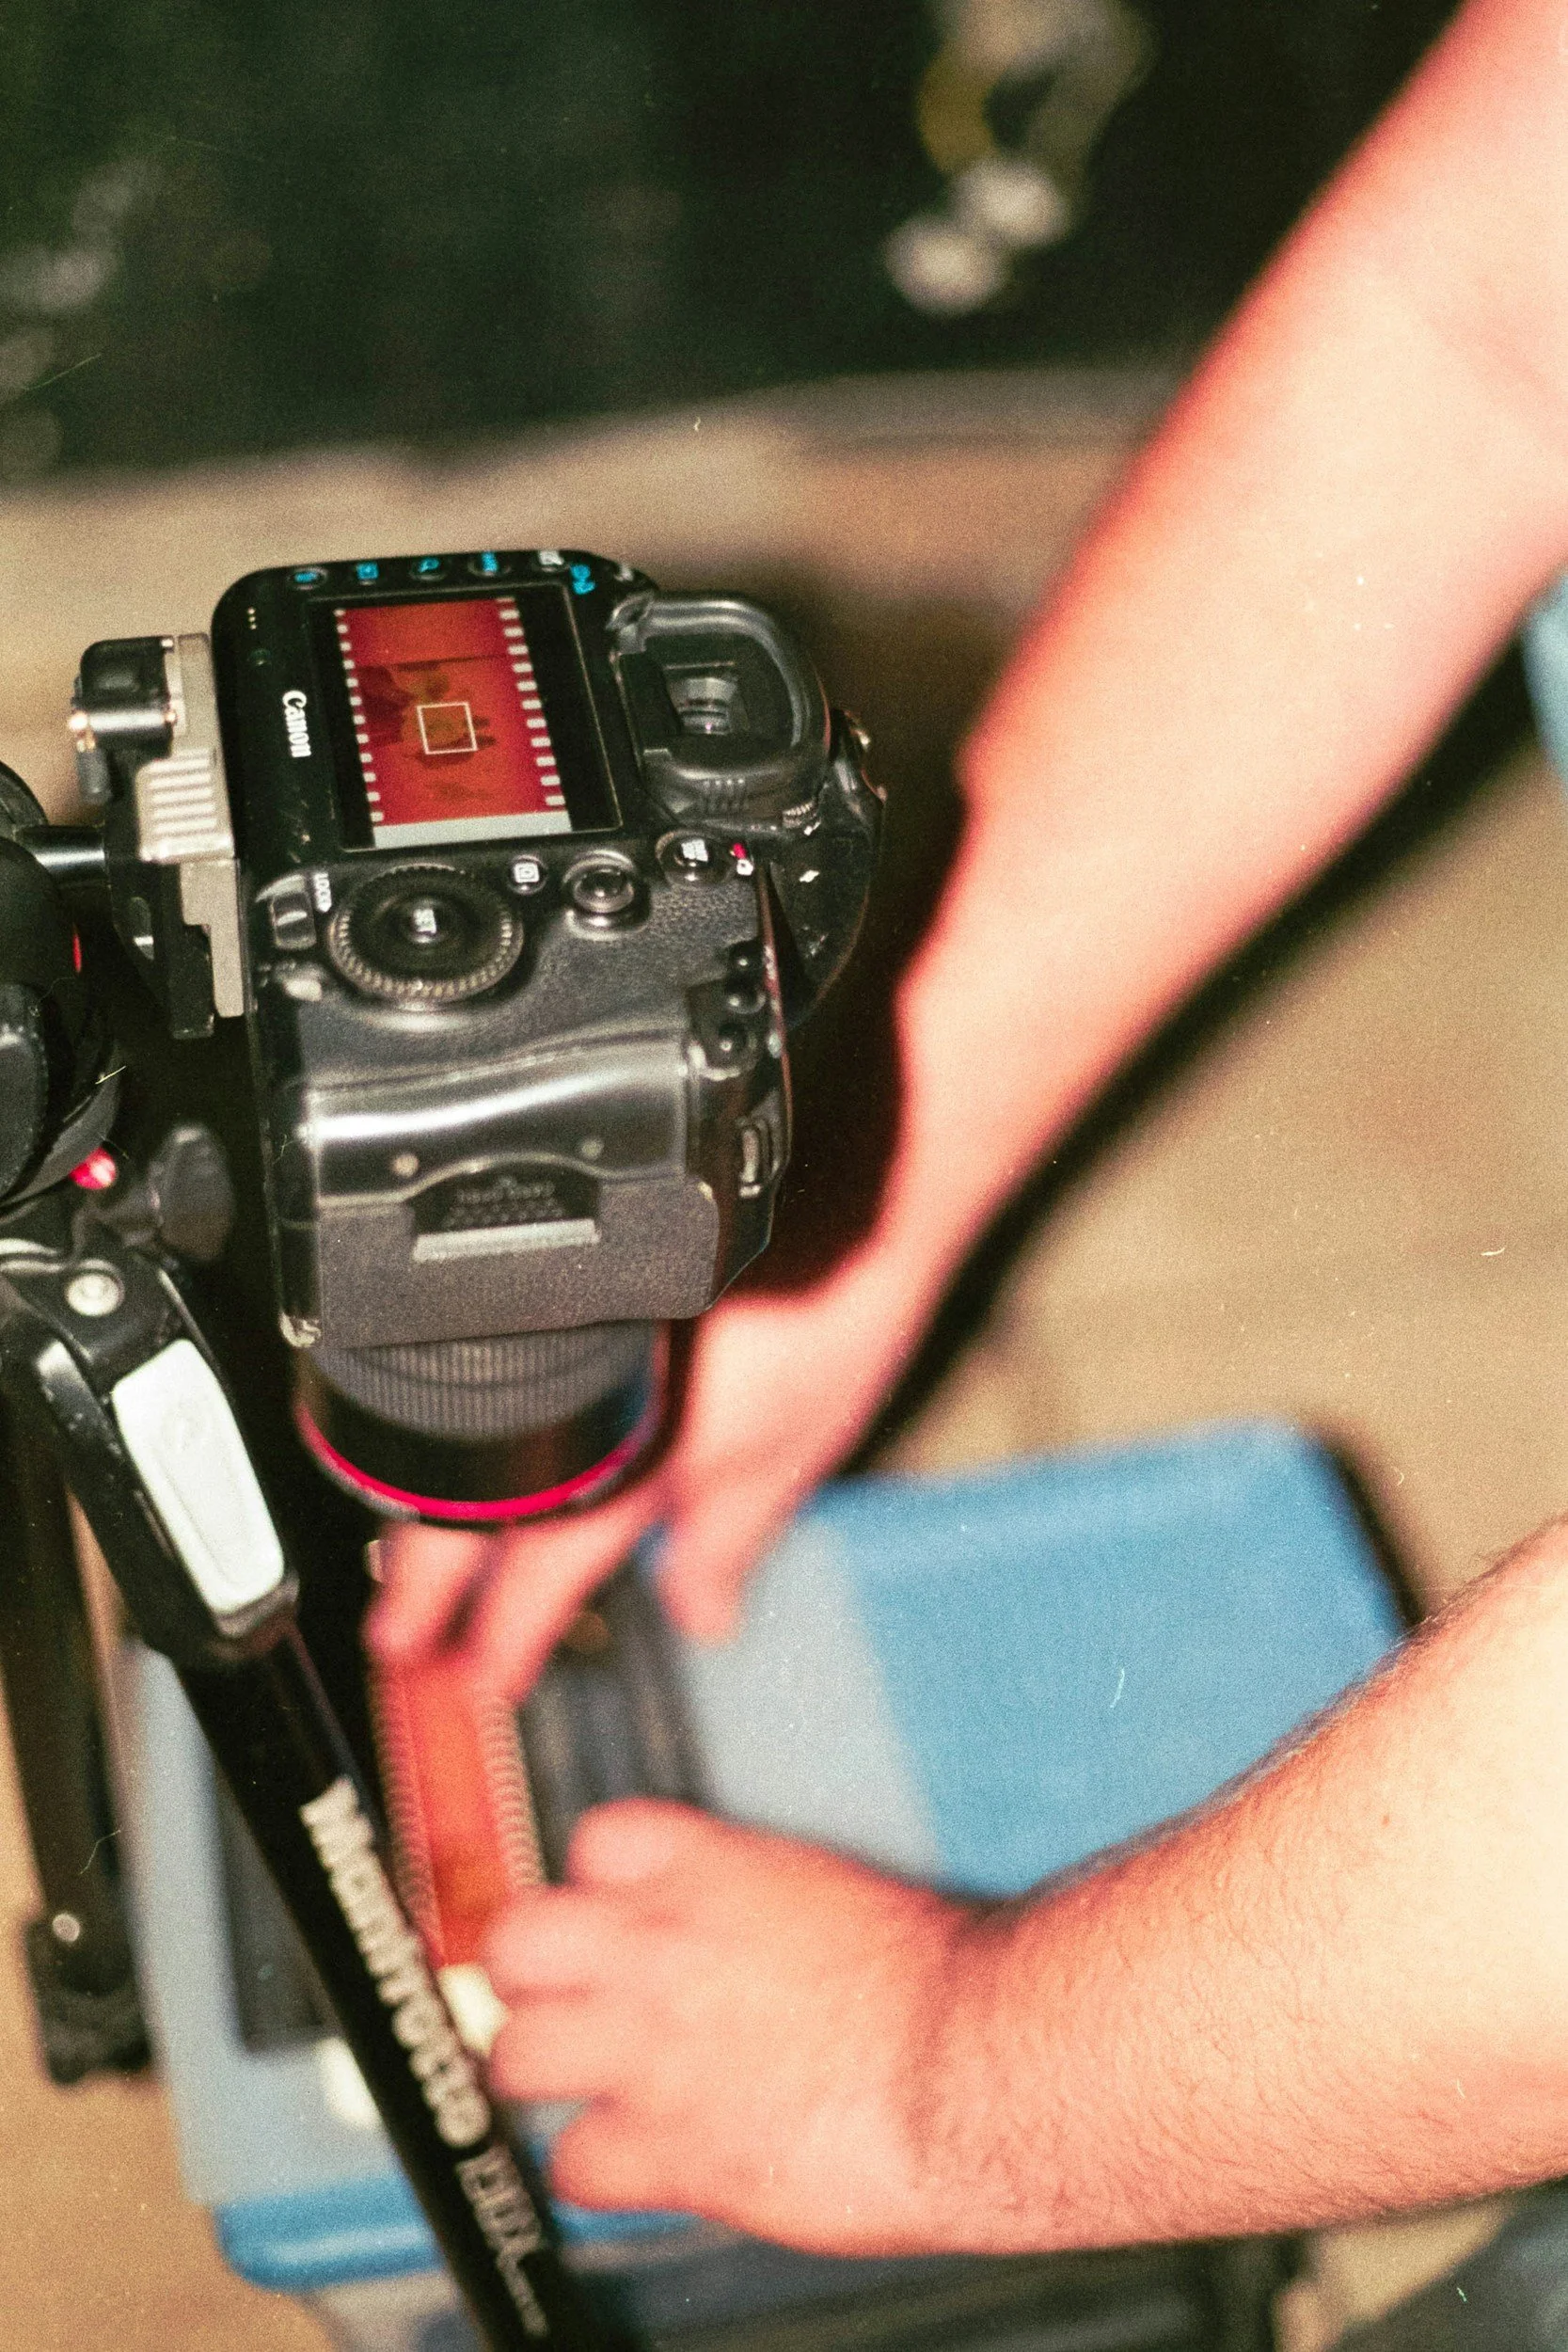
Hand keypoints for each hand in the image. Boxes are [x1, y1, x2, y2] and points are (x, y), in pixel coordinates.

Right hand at [370, 1239, 929, 1694]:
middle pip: (476, 1512)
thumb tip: (700, 1616)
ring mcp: (571, 1338)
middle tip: (393, 1638)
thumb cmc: (841, 1310)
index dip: (506, 1632)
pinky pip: (490, 1353)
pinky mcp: (572, 1278)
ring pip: (472, 1438)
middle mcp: (593, 1402)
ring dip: (429, 1510)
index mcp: (644, 1456)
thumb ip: (730, 1537)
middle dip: (424, 1583)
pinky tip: (441, 1433)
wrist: (843, 1173)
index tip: (473, 1679)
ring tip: (402, 1559)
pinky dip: (461, 1417)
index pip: (549, 1567)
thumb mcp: (798, 1452)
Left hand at [485, 1798, 980, 2253]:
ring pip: (517, 2055)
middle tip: (560, 1998)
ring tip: (583, 2084)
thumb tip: (750, 1923)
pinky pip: (573, 2167)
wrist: (975, 2059)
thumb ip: (762, 1899)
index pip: (594, 1841)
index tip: (609, 1910)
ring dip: (547, 2073)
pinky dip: (598, 2171)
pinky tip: (635, 2164)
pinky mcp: (672, 2148)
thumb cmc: (939, 1979)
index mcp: (711, 1872)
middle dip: (530, 1976)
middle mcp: (663, 1950)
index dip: (597, 1882)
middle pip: (516, 1942)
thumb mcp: (835, 1888)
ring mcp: (653, 2051)